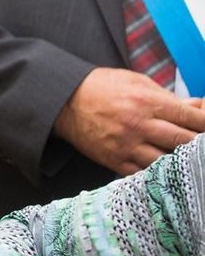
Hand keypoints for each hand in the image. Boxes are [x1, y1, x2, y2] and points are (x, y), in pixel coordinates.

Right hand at [54, 67, 204, 174]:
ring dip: (180, 161)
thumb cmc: (102, 87)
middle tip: (201, 145)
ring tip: (187, 159)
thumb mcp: (136, 82)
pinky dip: (157, 172)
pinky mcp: (114, 159)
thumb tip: (197, 106)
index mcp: (147, 101)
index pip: (191, 117)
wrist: (64, 100)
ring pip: (167, 161)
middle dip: (200, 144)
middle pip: (184, 141)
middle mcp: (139, 124)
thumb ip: (168, 96)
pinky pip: (144, 173)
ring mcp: (126, 145)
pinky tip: (165, 169)